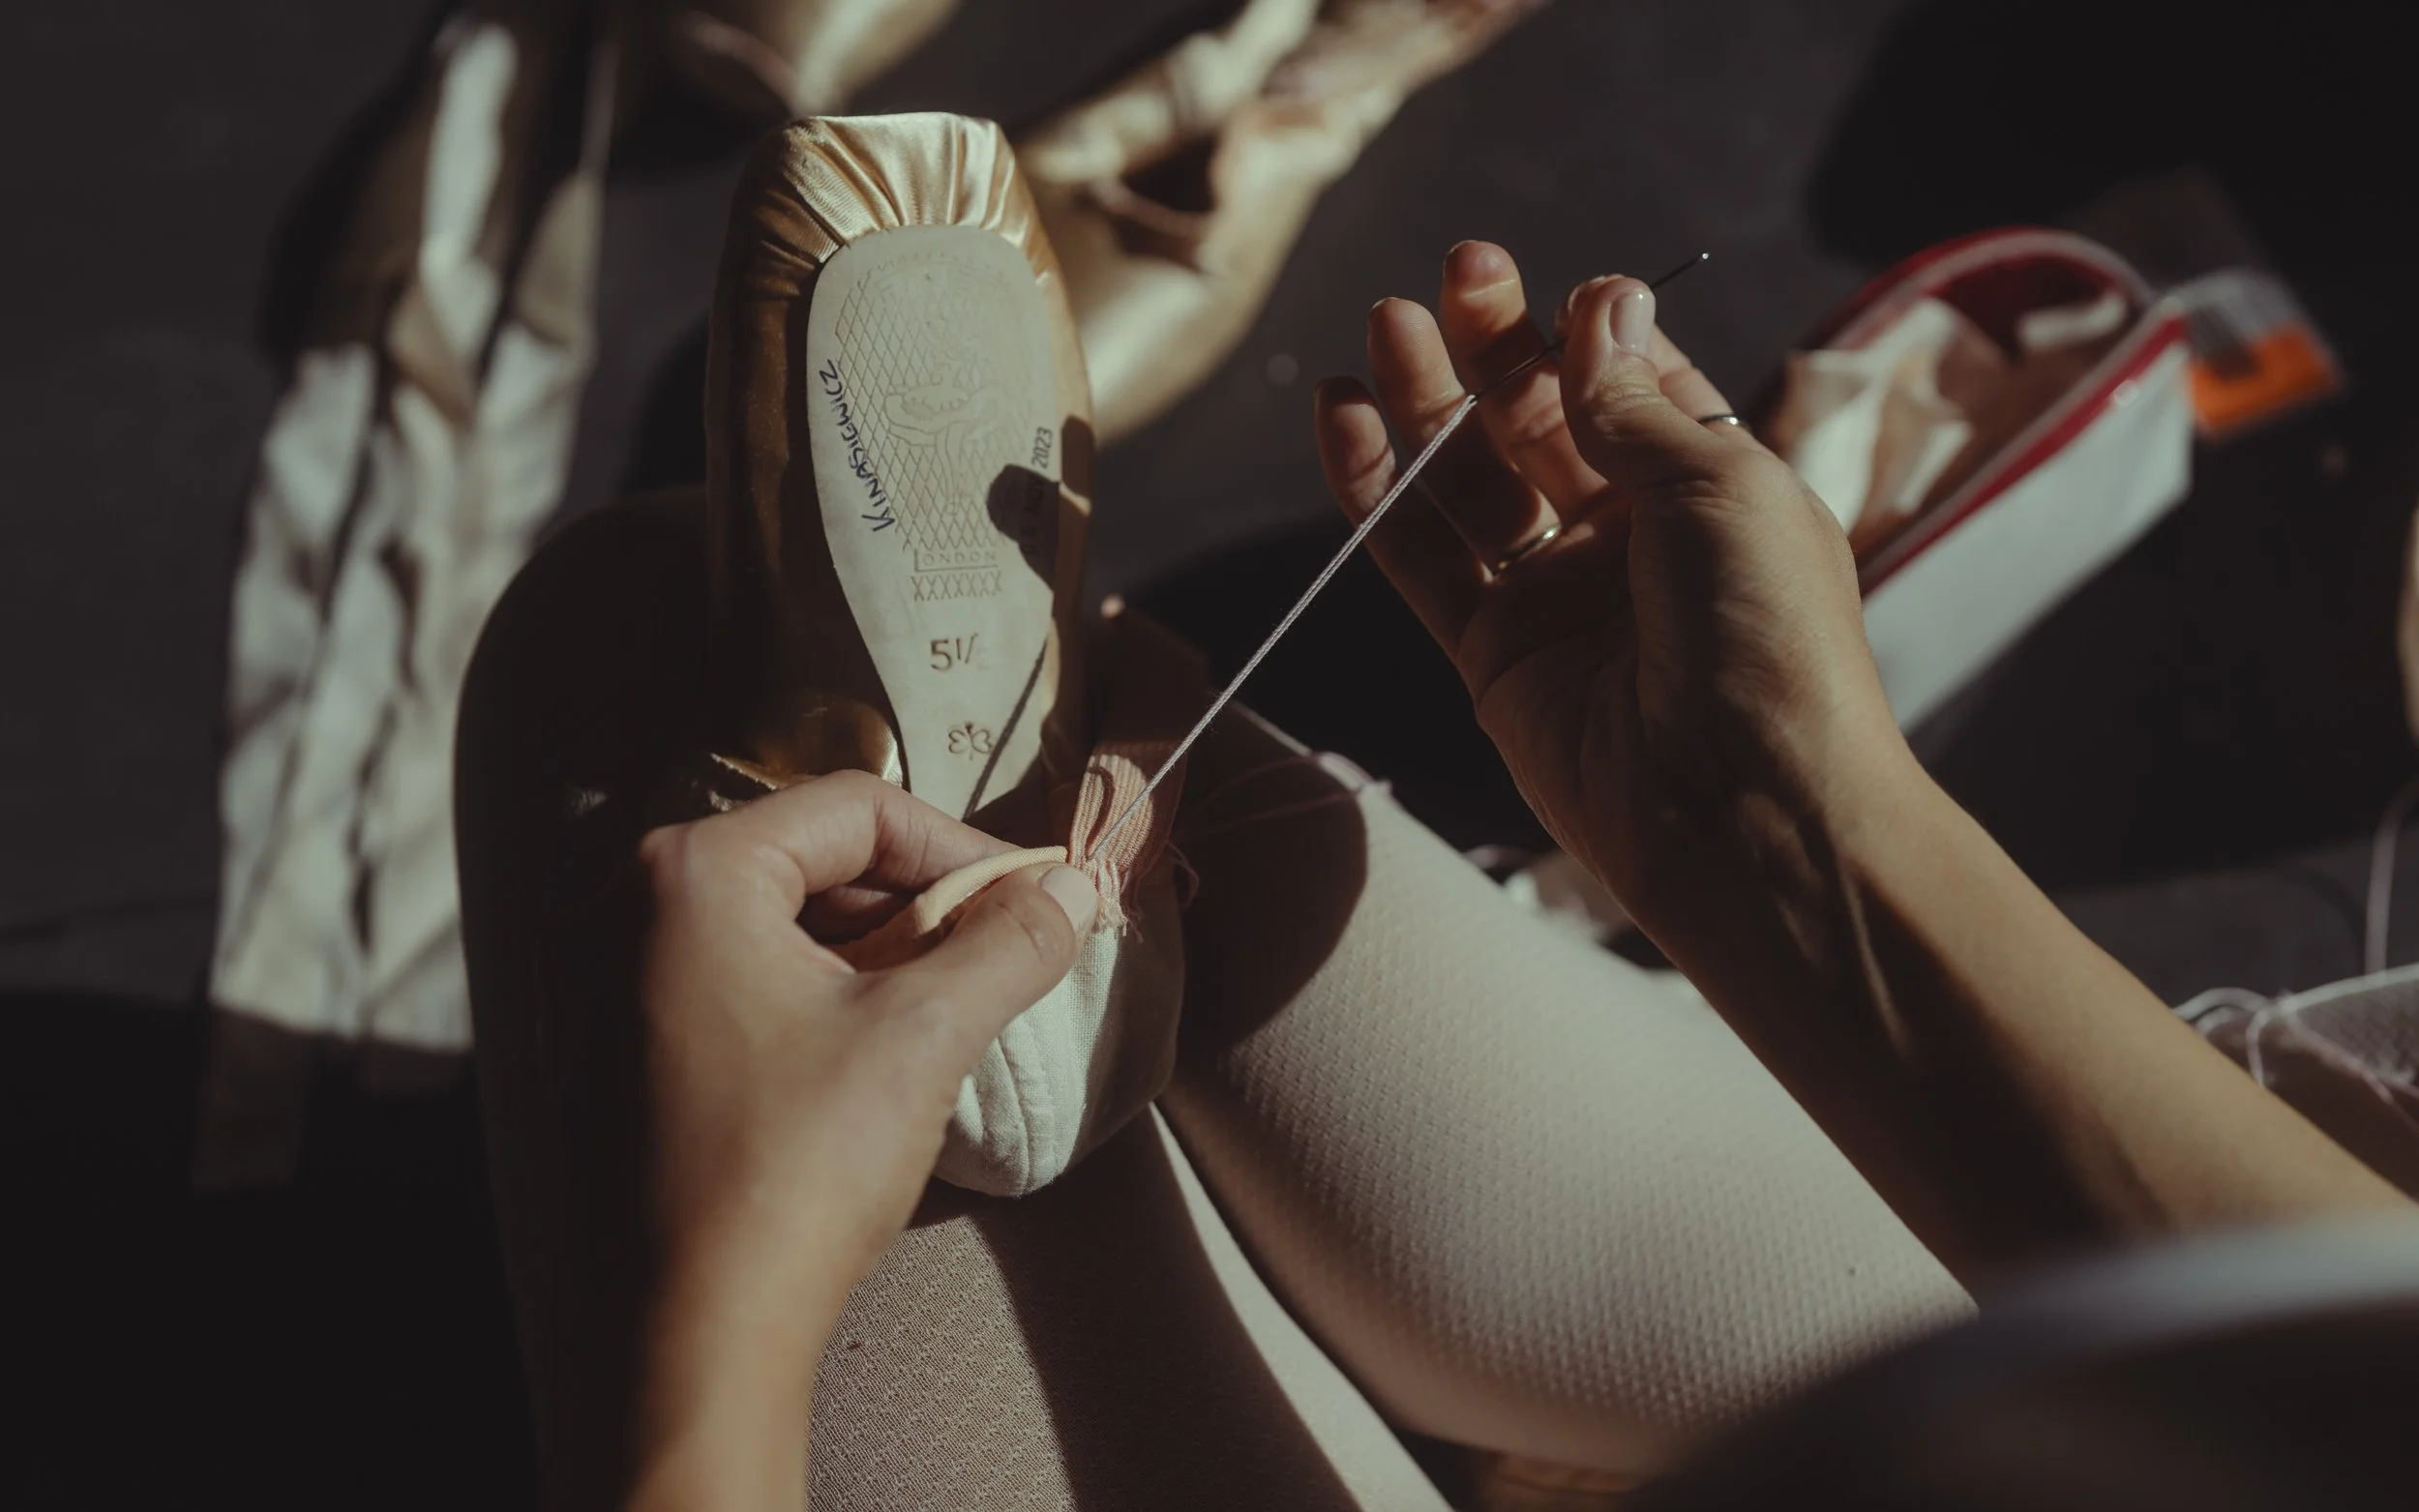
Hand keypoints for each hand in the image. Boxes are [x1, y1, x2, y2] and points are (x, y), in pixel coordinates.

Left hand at [632, 769, 1095, 1320]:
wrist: (698, 1329)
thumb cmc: (798, 1163)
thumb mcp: (926, 1035)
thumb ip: (1010, 944)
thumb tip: (1075, 888)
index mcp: (693, 873)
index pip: (857, 807)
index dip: (962, 846)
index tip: (1031, 901)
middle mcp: (632, 909)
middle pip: (816, 859)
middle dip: (921, 903)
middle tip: (1000, 956)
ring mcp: (616, 985)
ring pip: (784, 925)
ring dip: (880, 953)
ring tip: (952, 1010)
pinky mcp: (625, 1054)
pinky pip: (744, 983)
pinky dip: (823, 997)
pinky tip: (880, 1056)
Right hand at [1312, 242, 1908, 933]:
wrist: (1747, 815)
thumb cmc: (1769, 641)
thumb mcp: (1720, 488)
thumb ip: (1632, 402)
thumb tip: (1598, 299)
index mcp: (1709, 485)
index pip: (1627, 381)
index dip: (1579, 328)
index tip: (1538, 281)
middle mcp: (1628, 535)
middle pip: (1540, 420)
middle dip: (1494, 346)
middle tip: (1451, 274)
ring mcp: (1555, 595)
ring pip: (1470, 480)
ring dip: (1426, 402)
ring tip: (1386, 325)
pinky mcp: (1491, 655)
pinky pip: (1420, 557)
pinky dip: (1377, 489)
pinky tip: (1344, 416)